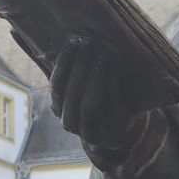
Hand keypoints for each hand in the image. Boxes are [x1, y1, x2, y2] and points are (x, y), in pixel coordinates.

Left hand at [49, 34, 146, 154]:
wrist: (105, 128)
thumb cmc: (122, 117)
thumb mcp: (124, 109)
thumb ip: (116, 91)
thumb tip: (112, 61)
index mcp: (92, 135)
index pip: (90, 107)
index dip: (98, 82)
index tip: (107, 59)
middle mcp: (72, 127)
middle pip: (73, 96)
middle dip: (83, 68)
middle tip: (93, 45)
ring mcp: (60, 114)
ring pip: (59, 87)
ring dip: (71, 63)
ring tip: (81, 42)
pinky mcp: (54, 101)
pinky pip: (55, 80)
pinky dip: (63, 62)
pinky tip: (72, 45)